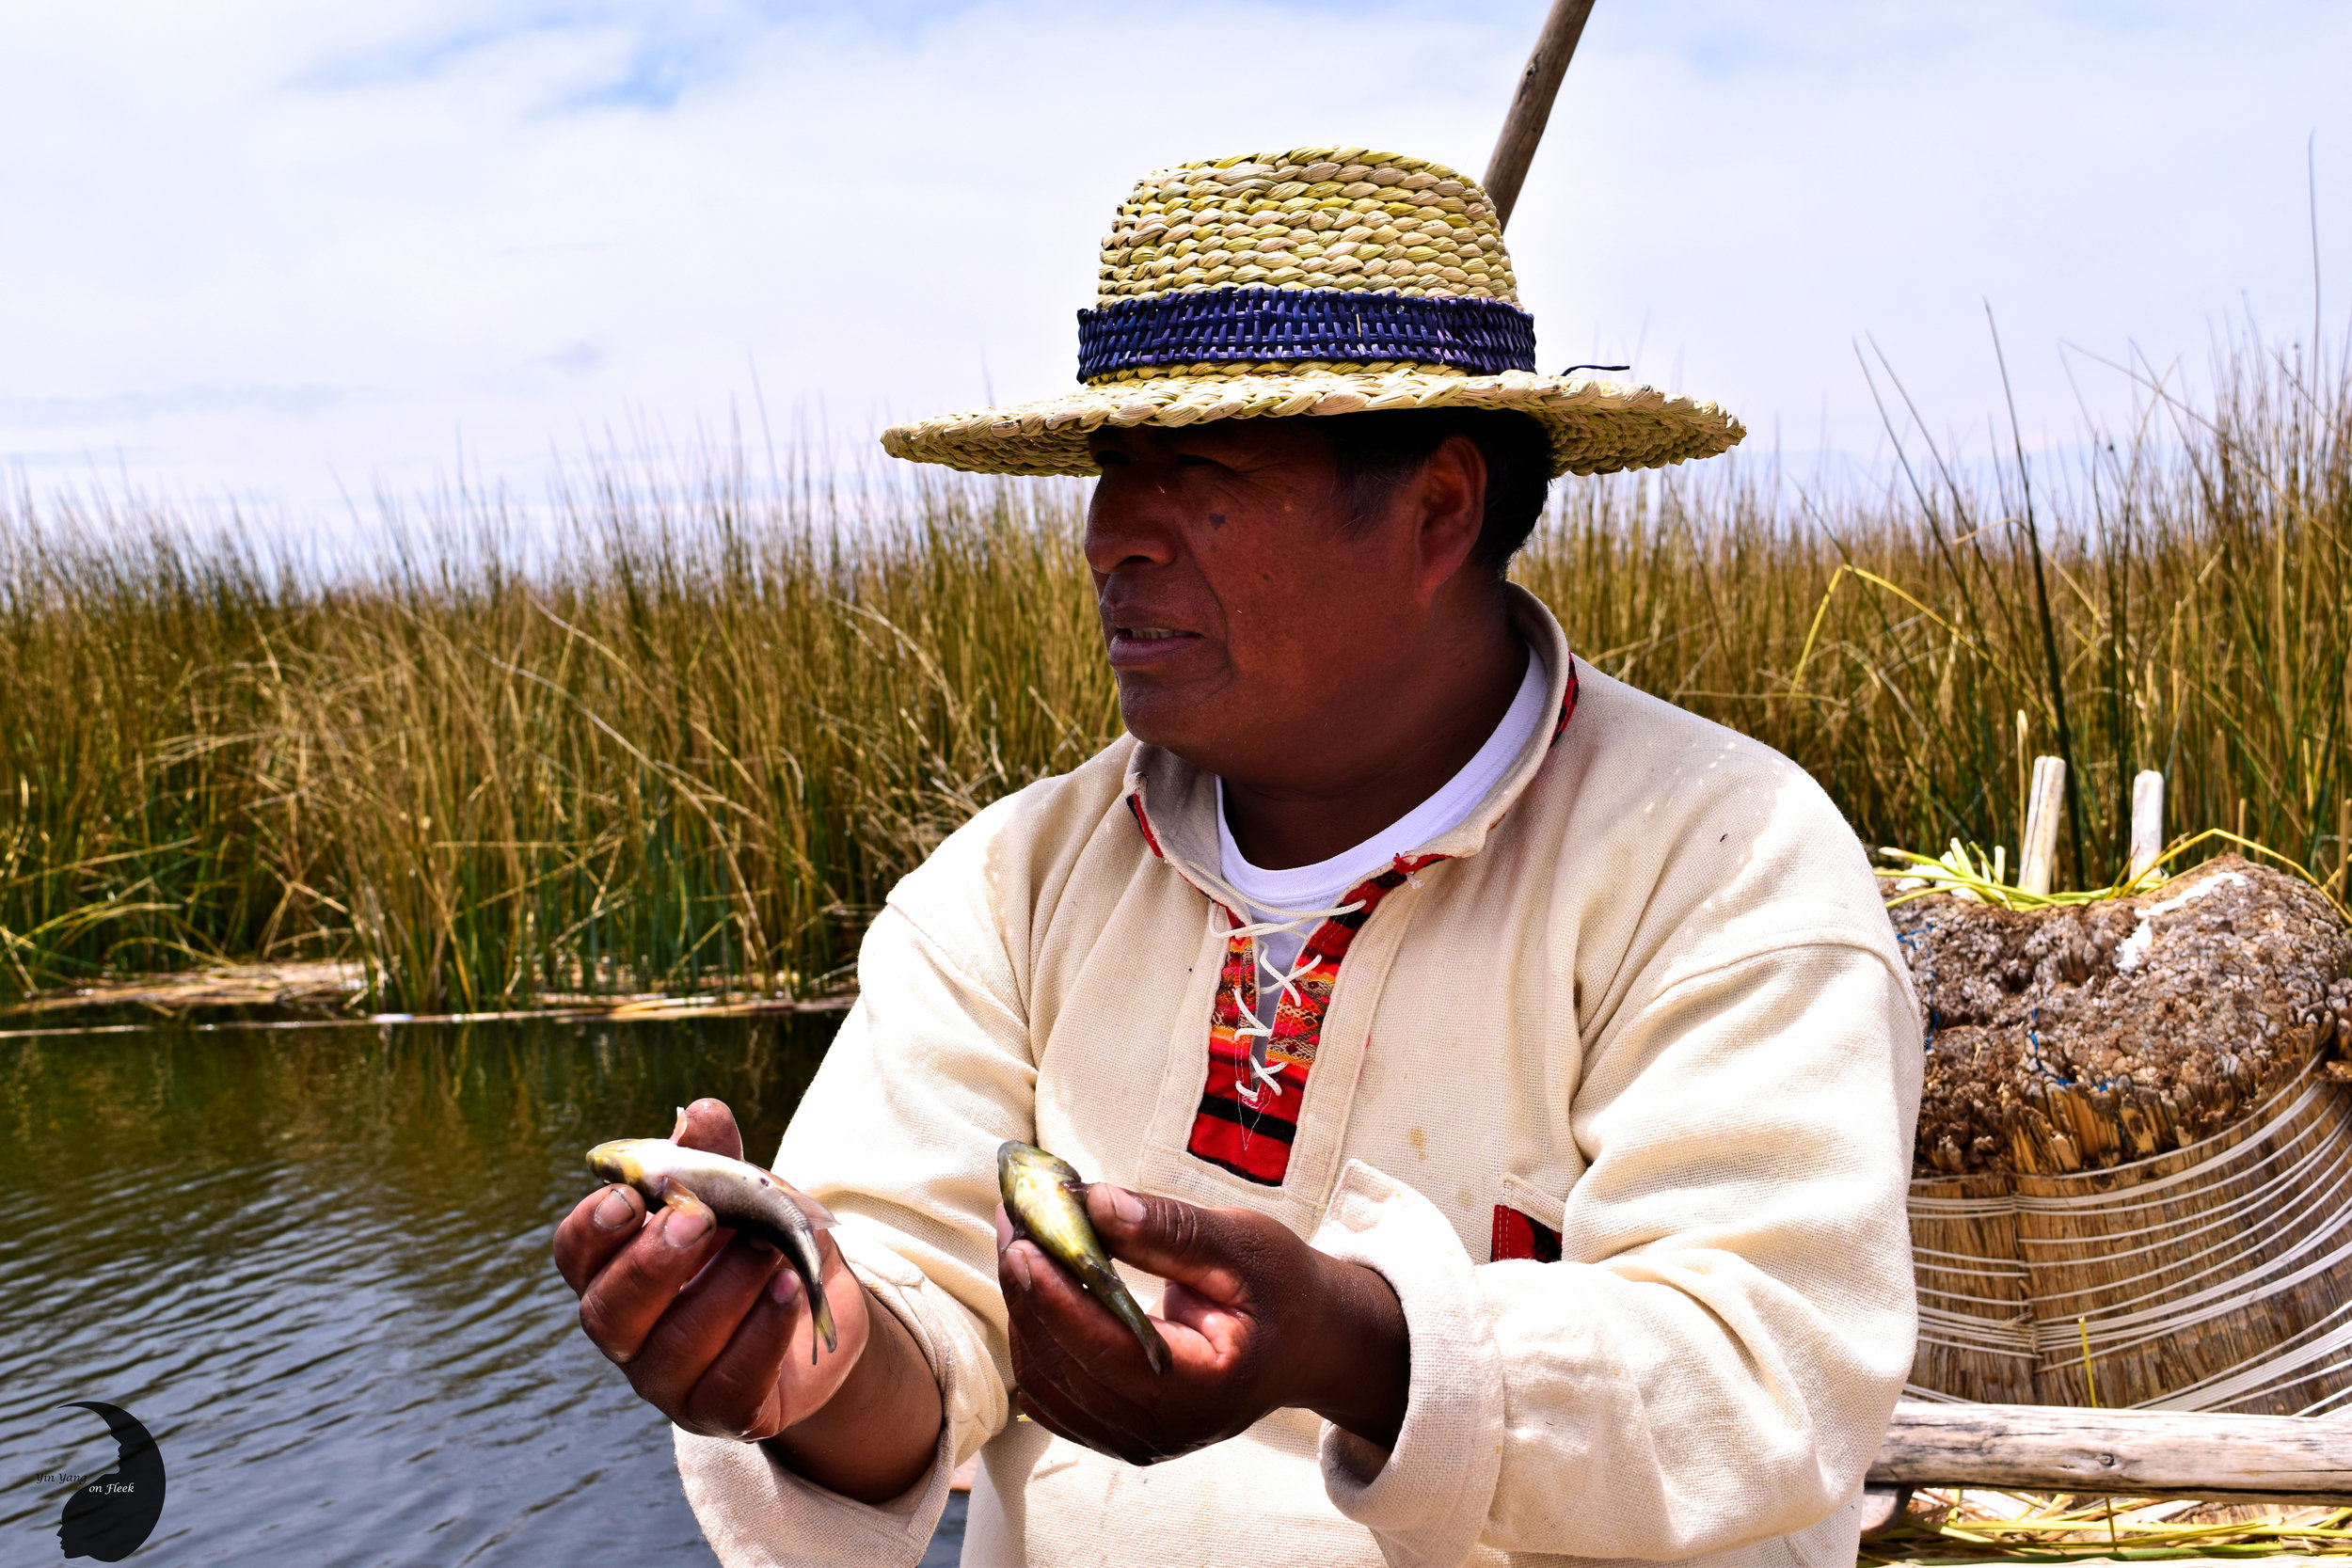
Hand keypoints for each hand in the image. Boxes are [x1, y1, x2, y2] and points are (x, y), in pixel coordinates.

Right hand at [551, 1098, 939, 1500]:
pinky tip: (790, 1292)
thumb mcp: (742, 1192)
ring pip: (673, 1347)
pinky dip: (764, 1334)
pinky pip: (731, 1384)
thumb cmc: (756, 1239)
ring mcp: (668, 1381)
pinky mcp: (721, 1413)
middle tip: (700, 1218)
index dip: (593, 1229)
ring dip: (725, 1288)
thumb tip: (699, 1113)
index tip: (628, 1197)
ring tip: (770, 1248)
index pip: (575, 1255)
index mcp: (615, 1268)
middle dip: (653, 1262)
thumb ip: (716, 1158)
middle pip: (608, 1311)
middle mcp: (627, 1331)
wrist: (816, 1306)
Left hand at [998, 1184, 1407, 1464]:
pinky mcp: (1117, 1430)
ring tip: (1020, 1237)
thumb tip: (1091, 1202)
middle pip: (1063, 1364)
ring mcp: (1136, 1439)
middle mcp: (1162, 1429)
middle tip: (1012, 1216)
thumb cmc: (1283, 1290)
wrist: (1309, 1344)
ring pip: (1045, 1378)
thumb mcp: (1244, 1245)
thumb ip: (1169, 1229)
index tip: (1022, 1239)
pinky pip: (1052, 1390)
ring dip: (1025, 1307)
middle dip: (1028, 1287)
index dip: (1054, 1295)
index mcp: (1202, 1389)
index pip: (1104, 1348)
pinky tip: (1037, 1285)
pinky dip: (1035, 1335)